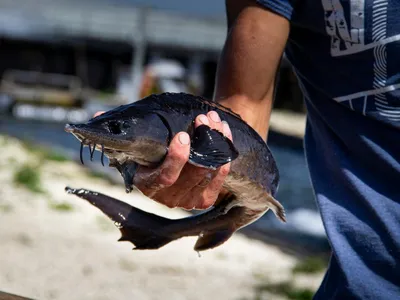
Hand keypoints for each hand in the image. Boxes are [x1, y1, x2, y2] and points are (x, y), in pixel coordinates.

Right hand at [93, 111, 231, 209]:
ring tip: (215, 121)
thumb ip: (122, 131)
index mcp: (146, 182)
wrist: (183, 154)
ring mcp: (187, 200)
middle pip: (189, 174)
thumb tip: (94, 120)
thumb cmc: (158, 145)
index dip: (176, 158)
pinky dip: (224, 158)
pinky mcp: (204, 200)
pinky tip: (224, 136)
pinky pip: (218, 180)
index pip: (163, 176)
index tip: (183, 135)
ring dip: (214, 144)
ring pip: (206, 172)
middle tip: (204, 119)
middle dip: (200, 144)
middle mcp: (166, 196)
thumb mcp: (140, 138)